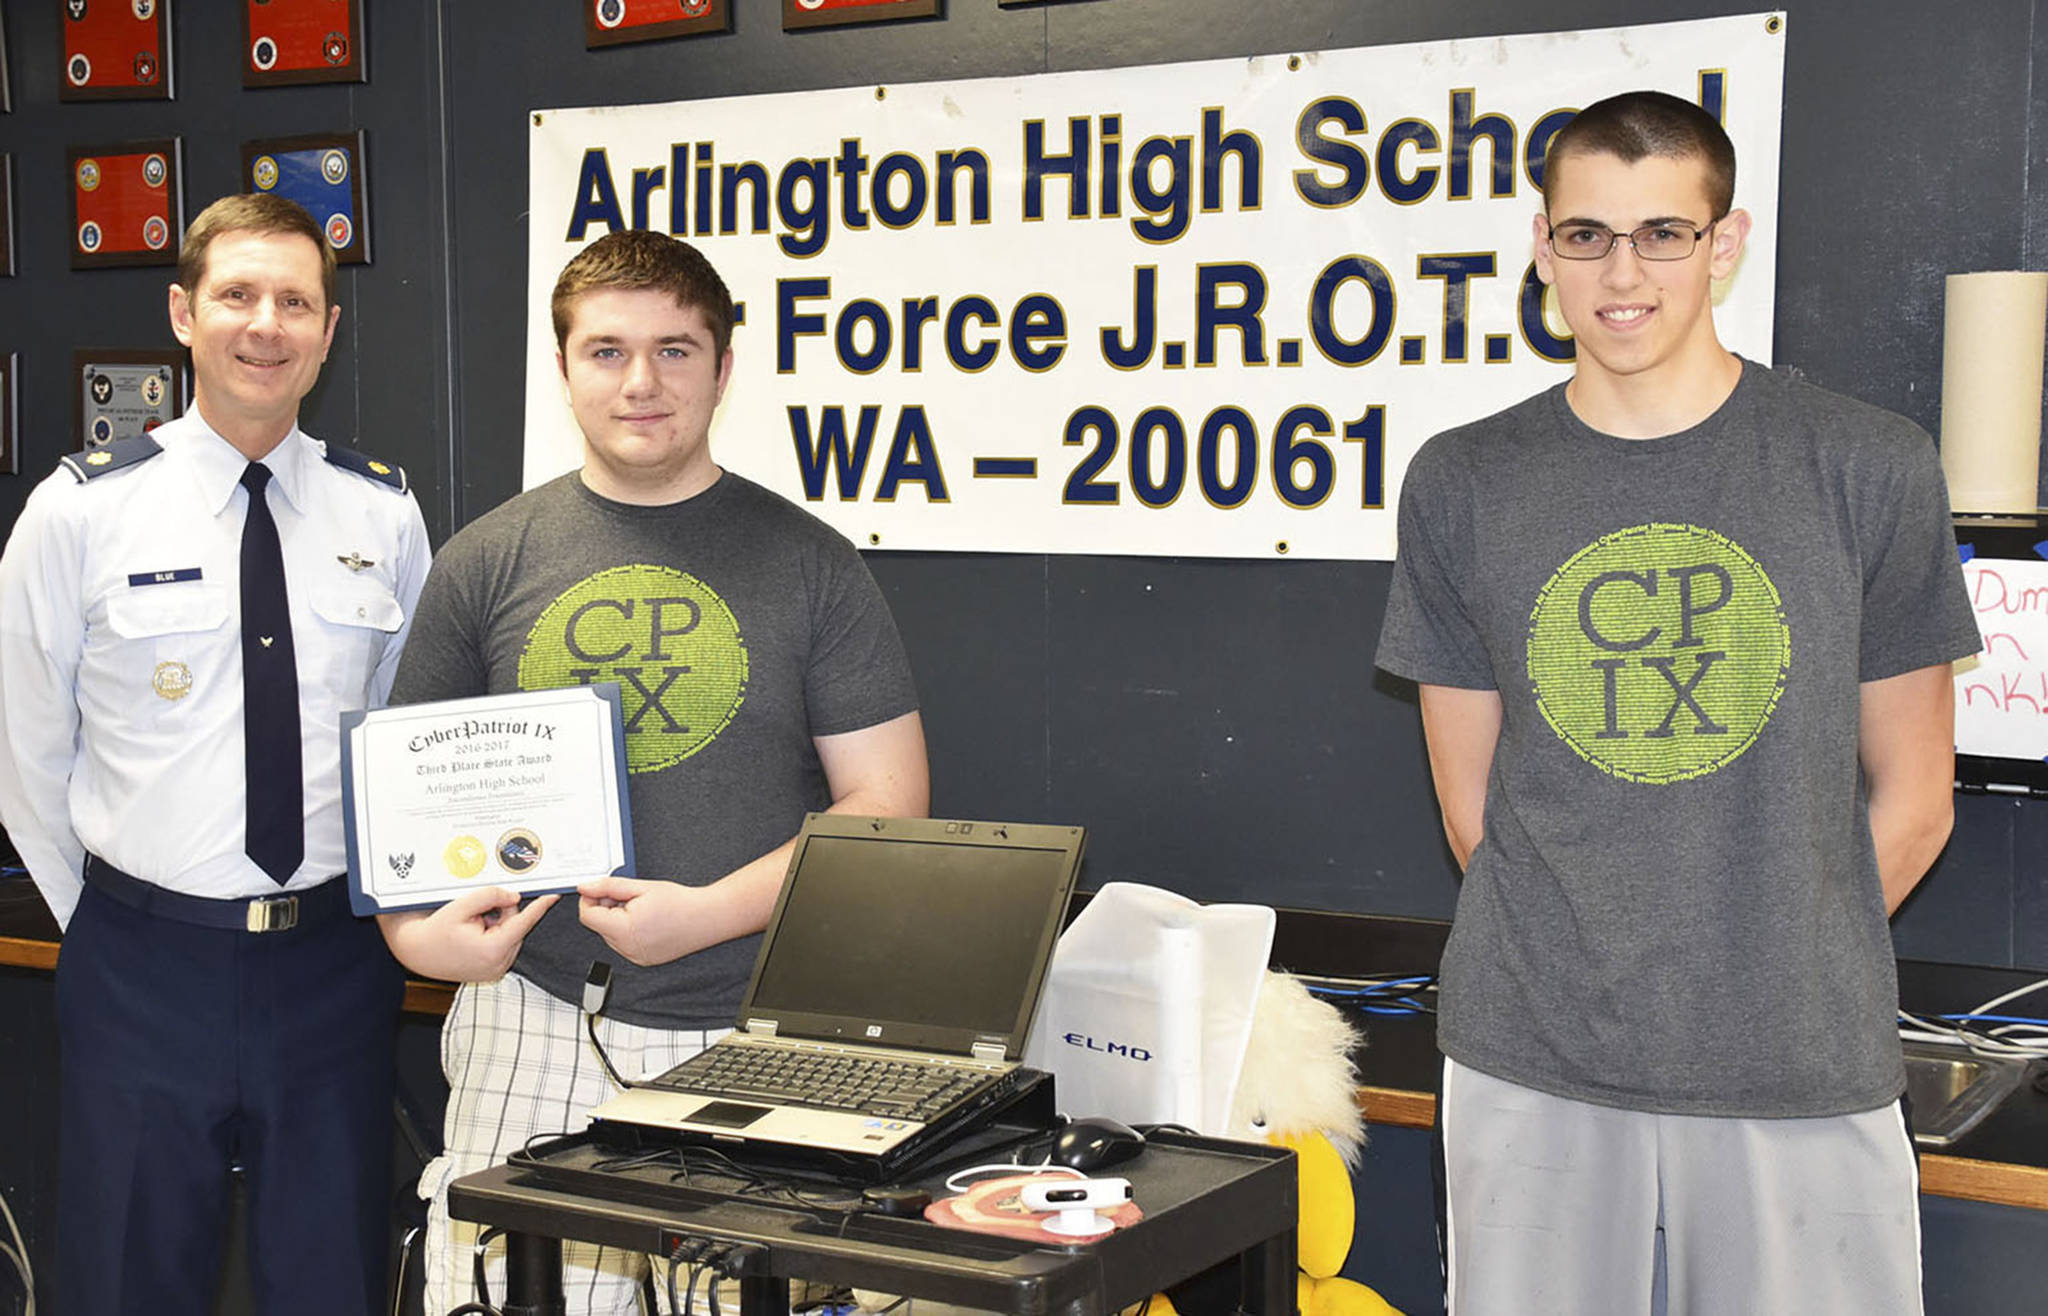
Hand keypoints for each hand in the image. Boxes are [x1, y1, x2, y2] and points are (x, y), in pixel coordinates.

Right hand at [375, 888, 558, 981]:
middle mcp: (498, 964)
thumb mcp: (462, 905)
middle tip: (476, 912)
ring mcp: (495, 970)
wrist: (415, 951)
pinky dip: (492, 934)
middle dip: (501, 913)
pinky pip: (502, 944)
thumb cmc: (435, 930)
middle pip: (515, 926)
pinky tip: (472, 934)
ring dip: (496, 924)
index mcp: (493, 949)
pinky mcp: (491, 971)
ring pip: (510, 934)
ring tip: (469, 926)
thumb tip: (515, 897)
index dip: (540, 907)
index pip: (524, 922)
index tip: (554, 895)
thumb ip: (491, 896)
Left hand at [578, 876, 697, 966]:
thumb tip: (585, 887)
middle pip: (599, 926)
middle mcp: (627, 949)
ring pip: (611, 935)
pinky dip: (629, 931)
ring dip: (618, 920)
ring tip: (643, 908)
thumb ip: (608, 887)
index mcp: (623, 930)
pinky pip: (625, 944)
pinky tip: (648, 921)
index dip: (590, 899)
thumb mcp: (640, 887)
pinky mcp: (643, 960)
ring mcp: (635, 957)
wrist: (707, 918)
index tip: (601, 890)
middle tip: (631, 896)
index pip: (587, 916)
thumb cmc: (680, 903)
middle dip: (607, 908)